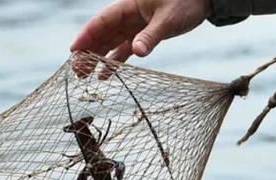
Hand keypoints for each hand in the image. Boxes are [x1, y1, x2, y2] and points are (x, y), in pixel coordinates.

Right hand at [70, 0, 211, 63]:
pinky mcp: (143, 36)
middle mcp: (127, 17)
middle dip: (87, 51)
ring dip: (97, 58)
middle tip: (76, 71)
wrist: (202, 1)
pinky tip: (105, 75)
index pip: (100, 21)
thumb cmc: (185, 3)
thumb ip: (151, 36)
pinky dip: (114, 61)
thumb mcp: (168, 19)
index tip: (73, 51)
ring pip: (110, 43)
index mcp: (128, 7)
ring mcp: (134, 27)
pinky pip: (124, 49)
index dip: (85, 36)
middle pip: (101, 34)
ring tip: (84, 76)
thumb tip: (136, 52)